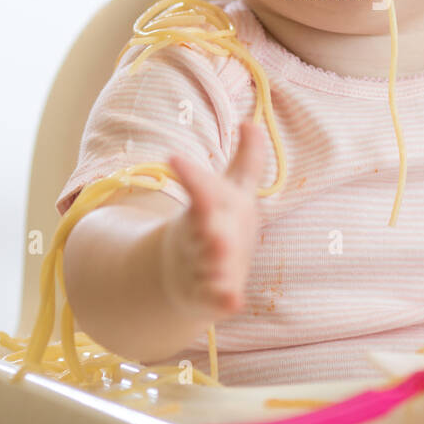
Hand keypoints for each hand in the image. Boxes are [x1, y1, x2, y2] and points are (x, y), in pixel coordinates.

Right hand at [160, 118, 266, 320]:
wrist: (182, 270)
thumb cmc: (213, 221)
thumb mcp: (230, 189)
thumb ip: (247, 159)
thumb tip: (252, 121)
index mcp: (208, 206)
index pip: (200, 186)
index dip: (189, 174)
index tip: (171, 158)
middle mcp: (202, 233)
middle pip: (204, 227)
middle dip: (209, 223)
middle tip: (212, 221)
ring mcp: (202, 264)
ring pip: (208, 263)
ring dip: (216, 261)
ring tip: (223, 255)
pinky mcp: (207, 293)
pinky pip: (215, 297)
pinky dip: (223, 300)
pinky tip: (233, 302)